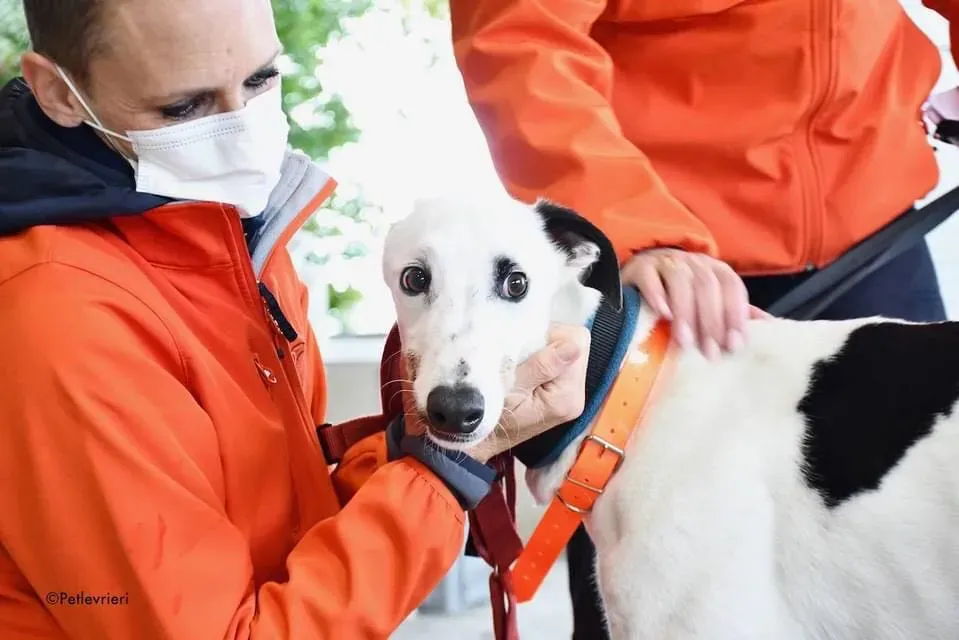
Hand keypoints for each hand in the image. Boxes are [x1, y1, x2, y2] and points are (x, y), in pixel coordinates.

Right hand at [466, 324, 590, 462]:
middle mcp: (576, 395)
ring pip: (564, 349)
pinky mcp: (559, 392)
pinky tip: (522, 370)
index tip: (525, 349)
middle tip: (519, 357)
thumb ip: (542, 366)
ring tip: (518, 365)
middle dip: (546, 342)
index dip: (550, 335)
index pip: (576, 341)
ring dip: (541, 349)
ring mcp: (569, 394)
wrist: (476, 440)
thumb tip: (573, 345)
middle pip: (573, 344)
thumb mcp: (509, 389)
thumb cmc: (487, 418)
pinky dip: (539, 358)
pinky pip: (556, 360)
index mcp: (568, 395)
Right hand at [621, 248, 768, 358]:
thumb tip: (768, 327)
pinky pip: (650, 277)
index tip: (734, 345)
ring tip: (685, 342)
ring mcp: (666, 262)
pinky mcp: (640, 267)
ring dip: (685, 312)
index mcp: (714, 269)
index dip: (735, 314)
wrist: (640, 272)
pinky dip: (657, 295)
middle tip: (709, 352)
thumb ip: (734, 311)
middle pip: (707, 285)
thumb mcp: (709, 300)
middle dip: (711, 321)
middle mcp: (693, 262)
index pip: (731, 286)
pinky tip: (662, 314)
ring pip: (680, 281)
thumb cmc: (678, 293)